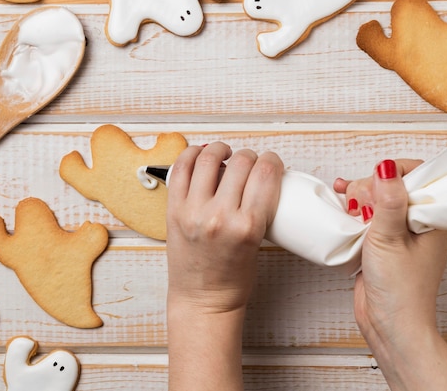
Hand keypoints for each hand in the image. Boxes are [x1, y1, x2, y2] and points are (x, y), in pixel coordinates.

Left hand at [166, 142, 283, 313]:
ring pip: (209, 158)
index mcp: (248, 226)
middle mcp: (219, 216)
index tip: (272, 162)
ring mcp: (193, 211)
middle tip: (251, 162)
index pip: (266, 174)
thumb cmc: (234, 277)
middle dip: (252, 156)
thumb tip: (259, 175)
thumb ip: (259, 208)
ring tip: (225, 152)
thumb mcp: (259, 242)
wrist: (203, 299)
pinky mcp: (173, 210)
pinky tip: (200, 154)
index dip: (273, 160)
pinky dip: (191, 155)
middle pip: (242, 162)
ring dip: (221, 148)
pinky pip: (180, 170)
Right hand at [335, 159, 446, 390]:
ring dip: (357, 197)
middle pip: (391, 185)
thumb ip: (389, 202)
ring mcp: (398, 232)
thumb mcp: (390, 239)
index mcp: (431, 218)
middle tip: (358, 206)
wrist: (388, 324)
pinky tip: (339, 203)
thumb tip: (386, 168)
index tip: (373, 184)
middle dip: (369, 188)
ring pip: (376, 200)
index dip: (391, 174)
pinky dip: (351, 209)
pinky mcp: (380, 242)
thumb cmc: (399, 290)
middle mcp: (416, 222)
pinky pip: (366, 216)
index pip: (416, 175)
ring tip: (345, 204)